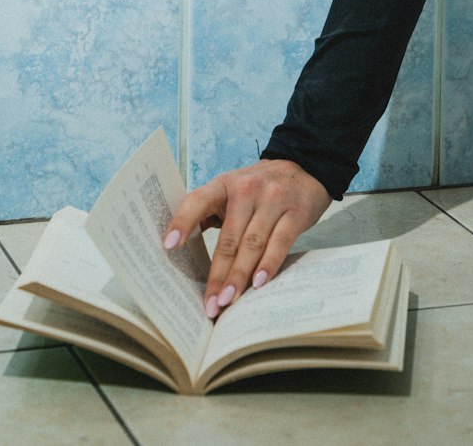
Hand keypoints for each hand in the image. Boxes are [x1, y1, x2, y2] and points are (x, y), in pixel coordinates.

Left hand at [163, 158, 332, 318]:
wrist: (304, 169)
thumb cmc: (259, 188)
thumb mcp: (232, 190)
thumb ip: (209, 211)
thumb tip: (179, 246)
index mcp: (225, 184)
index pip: (198, 200)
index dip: (183, 221)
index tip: (169, 246)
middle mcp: (248, 189)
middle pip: (229, 237)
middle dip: (218, 274)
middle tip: (209, 304)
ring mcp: (273, 199)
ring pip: (252, 244)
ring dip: (239, 276)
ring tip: (227, 301)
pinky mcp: (296, 212)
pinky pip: (280, 242)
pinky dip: (268, 265)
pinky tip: (258, 284)